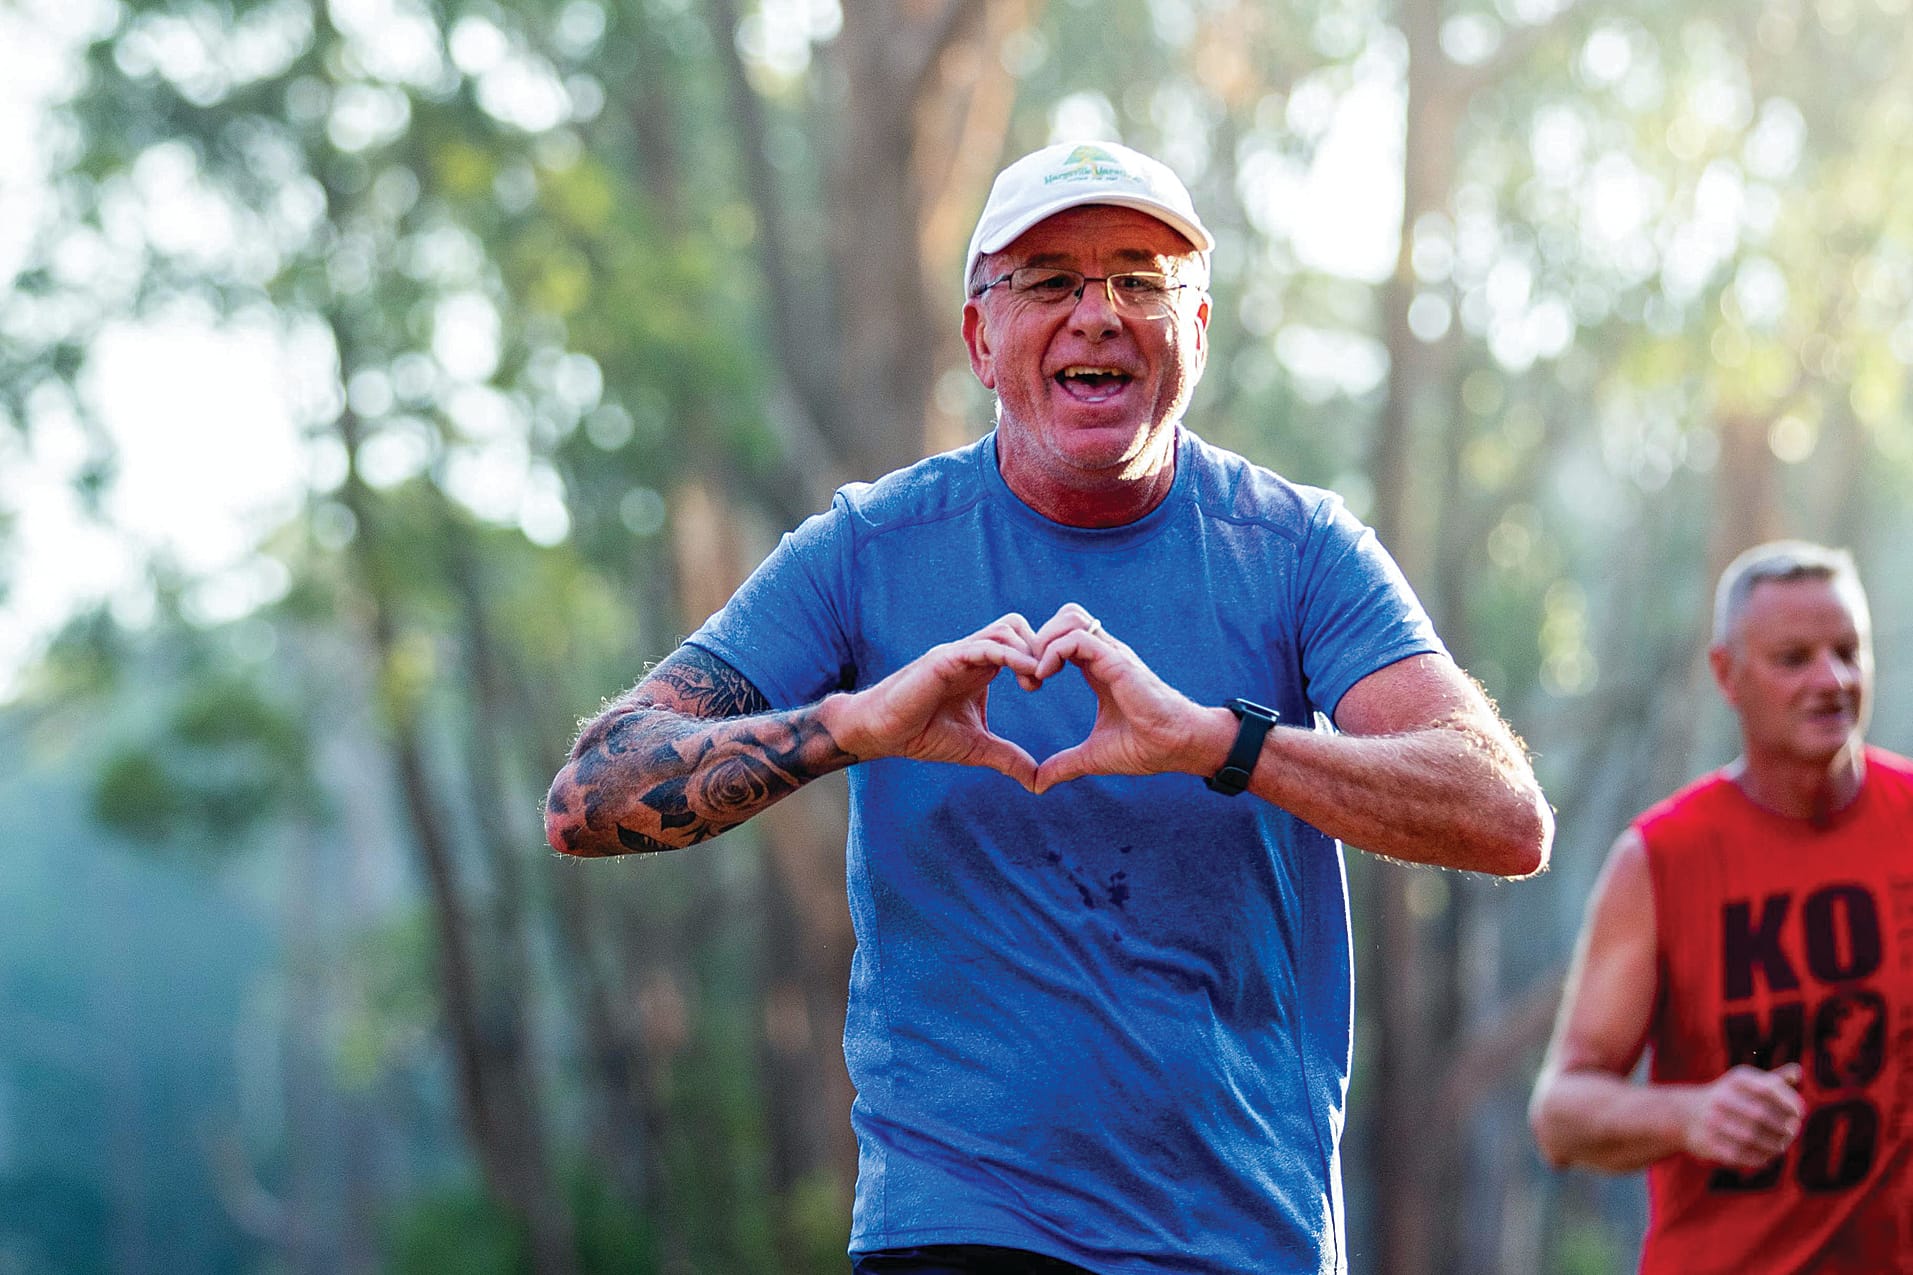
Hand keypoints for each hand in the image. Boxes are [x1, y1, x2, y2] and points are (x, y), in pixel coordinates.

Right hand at [830, 613, 1042, 789]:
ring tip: (1034, 681)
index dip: (1039, 658)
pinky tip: (1025, 676)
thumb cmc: (922, 735)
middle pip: (1017, 626)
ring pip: (1006, 629)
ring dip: (1028, 650)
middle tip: (1041, 680)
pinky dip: (1010, 655)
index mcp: (980, 668)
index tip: (1042, 685)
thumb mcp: (976, 748)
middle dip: (1039, 647)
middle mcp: (972, 655)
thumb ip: (1008, 759)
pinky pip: (984, 645)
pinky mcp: (945, 659)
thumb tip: (1038, 782)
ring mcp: (959, 654)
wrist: (883, 733)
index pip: (1020, 643)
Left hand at [1027, 604, 1217, 794]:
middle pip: (1066, 616)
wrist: (1179, 747)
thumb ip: (1065, 764)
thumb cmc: (1146, 747)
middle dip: (1039, 638)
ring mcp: (1112, 655)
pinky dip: (1054, 651)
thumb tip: (1039, 784)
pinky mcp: (1118, 662)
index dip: (1040, 653)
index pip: (1064, 637)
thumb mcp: (1094, 756)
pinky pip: (1078, 639)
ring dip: (1044, 641)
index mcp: (1099, 668)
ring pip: (1070, 617)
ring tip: (1038, 674)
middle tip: (1030, 673)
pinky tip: (1045, 677)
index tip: (1031, 685)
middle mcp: (1105, 655)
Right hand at [1680, 1063, 1805, 1170]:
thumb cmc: (1726, 1098)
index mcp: (1734, 1080)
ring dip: (1773, 1144)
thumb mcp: (1744, 1084)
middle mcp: (1720, 1097)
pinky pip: (1740, 1154)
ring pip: (1751, 1137)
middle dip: (1782, 1127)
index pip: (1768, 1088)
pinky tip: (1767, 1157)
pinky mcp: (1708, 1142)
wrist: (1682, 1115)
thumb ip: (1772, 1080)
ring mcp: (1712, 1121)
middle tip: (1793, 1133)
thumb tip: (1798, 1070)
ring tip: (1782, 1146)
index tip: (1800, 1113)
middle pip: (1760, 1114)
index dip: (1789, 1101)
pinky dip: (1758, 1158)